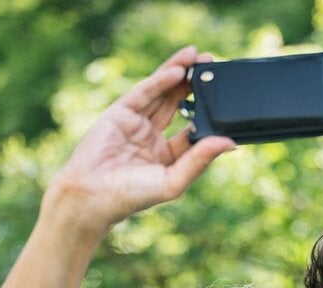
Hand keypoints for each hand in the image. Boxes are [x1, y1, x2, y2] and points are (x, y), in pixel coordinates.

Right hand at [46, 46, 235, 232]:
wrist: (91, 195)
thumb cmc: (131, 196)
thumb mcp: (173, 181)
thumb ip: (199, 161)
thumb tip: (230, 143)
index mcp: (168, 155)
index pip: (192, 128)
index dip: (207, 113)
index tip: (226, 98)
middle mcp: (152, 136)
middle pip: (178, 104)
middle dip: (194, 84)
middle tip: (212, 65)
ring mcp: (136, 123)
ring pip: (162, 93)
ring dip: (179, 74)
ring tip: (198, 56)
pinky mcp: (120, 113)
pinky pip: (144, 93)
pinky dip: (160, 81)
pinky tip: (177, 71)